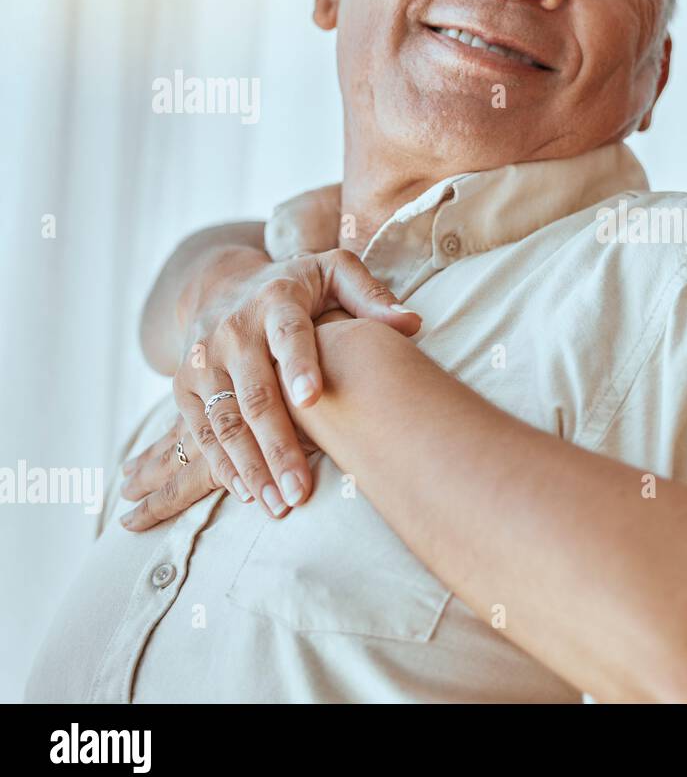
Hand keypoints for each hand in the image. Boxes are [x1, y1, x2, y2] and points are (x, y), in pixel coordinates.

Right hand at [134, 249, 419, 521]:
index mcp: (277, 301)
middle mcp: (234, 330)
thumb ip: (371, 295)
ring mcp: (204, 360)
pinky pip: (201, 430)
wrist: (220, 283)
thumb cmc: (297, 284)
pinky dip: (222, 465)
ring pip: (225, 420)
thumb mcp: (333, 272)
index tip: (312, 398)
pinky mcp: (184, 384)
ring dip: (250, 466)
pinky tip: (249, 493)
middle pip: (255, 394)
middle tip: (300, 491)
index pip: (289, 335)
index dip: (299, 365)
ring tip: (279, 504)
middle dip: (277, 445)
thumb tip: (412, 323)